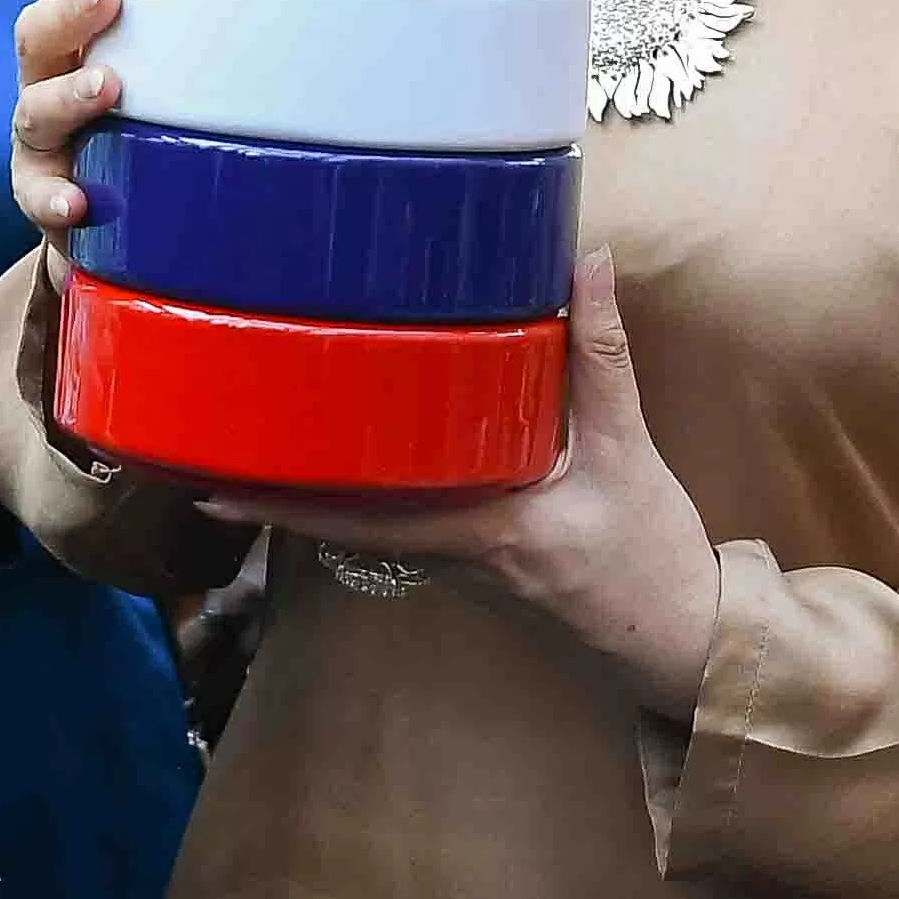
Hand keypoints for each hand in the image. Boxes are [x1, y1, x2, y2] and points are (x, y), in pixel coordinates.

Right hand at [6, 0, 198, 233]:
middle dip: (65, 11)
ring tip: (107, 86)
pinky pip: (37, 195)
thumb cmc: (145, 91)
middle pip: (34, 32)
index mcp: (73, 24)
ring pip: (35, 109)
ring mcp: (44, 136)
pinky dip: (52, 197)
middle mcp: (47, 73)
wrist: (133, 198)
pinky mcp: (48, 194)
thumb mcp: (167, 15)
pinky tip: (79, 200)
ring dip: (65, 96)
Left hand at [197, 257, 720, 716]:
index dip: (285, 506)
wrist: (683, 640)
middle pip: (346, 524)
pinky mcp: (474, 568)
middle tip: (214, 440)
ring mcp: (458, 571)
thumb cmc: (654, 555)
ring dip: (320, 490)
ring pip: (372, 527)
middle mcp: (452, 559)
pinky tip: (349, 455)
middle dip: (281, 487)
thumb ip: (602, 354)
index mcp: (482, 533)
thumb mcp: (629, 450)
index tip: (216, 485)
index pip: (361, 524)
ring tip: (259, 437)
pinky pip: (404, 530)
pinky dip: (370, 496)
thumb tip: (584, 259)